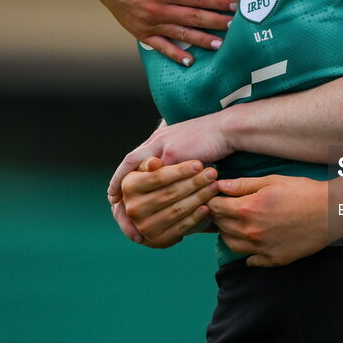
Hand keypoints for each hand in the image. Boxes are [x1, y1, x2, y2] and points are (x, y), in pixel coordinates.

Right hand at [89, 0, 236, 65]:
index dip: (219, 2)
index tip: (234, 5)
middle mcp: (158, 8)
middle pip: (194, 17)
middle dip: (216, 22)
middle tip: (234, 25)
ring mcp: (150, 23)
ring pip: (181, 34)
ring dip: (202, 40)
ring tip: (220, 44)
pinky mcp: (142, 33)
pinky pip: (161, 47)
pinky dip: (175, 55)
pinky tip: (190, 61)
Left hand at [107, 112, 235, 202]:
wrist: (229, 128)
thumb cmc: (213, 138)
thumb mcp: (188, 144)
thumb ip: (175, 156)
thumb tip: (169, 173)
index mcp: (159, 137)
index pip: (132, 159)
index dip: (121, 177)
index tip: (113, 195)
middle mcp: (157, 140)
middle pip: (129, 165)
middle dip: (120, 187)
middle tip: (114, 206)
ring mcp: (163, 146)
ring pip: (140, 174)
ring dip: (133, 196)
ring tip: (130, 214)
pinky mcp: (174, 154)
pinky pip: (158, 179)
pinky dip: (152, 196)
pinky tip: (151, 209)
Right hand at [115, 157, 219, 247]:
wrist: (154, 208)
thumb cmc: (155, 179)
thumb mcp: (149, 168)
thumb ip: (149, 161)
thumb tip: (154, 163)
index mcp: (129, 186)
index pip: (158, 177)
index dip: (180, 170)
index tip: (199, 164)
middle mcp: (133, 208)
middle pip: (170, 193)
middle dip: (194, 182)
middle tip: (213, 173)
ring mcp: (144, 226)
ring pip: (177, 209)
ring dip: (199, 197)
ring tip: (214, 186)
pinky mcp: (158, 240)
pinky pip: (181, 227)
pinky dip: (196, 216)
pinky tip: (208, 206)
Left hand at [210, 175, 329, 267]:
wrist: (330, 212)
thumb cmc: (302, 191)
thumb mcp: (271, 181)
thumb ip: (243, 185)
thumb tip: (220, 185)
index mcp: (247, 209)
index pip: (216, 207)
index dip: (214, 200)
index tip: (217, 196)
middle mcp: (250, 232)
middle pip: (221, 226)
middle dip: (219, 216)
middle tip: (226, 208)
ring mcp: (261, 249)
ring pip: (231, 245)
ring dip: (229, 233)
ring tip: (237, 223)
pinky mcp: (273, 259)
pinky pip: (250, 260)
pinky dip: (247, 252)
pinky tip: (253, 241)